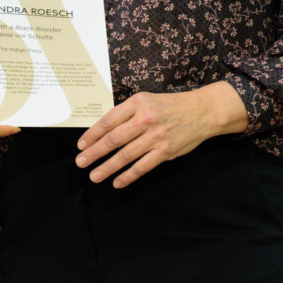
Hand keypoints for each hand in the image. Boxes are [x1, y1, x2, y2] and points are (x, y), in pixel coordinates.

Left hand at [75, 82, 247, 187]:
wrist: (202, 111)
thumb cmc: (170, 105)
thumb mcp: (146, 100)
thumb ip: (127, 113)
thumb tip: (103, 131)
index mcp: (137, 103)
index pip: (109, 121)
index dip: (92, 134)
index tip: (81, 145)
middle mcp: (145, 119)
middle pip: (114, 139)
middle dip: (94, 152)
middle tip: (80, 162)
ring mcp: (156, 137)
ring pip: (126, 155)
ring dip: (107, 167)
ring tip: (94, 176)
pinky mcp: (165, 152)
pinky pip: (142, 167)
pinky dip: (128, 176)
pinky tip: (117, 182)